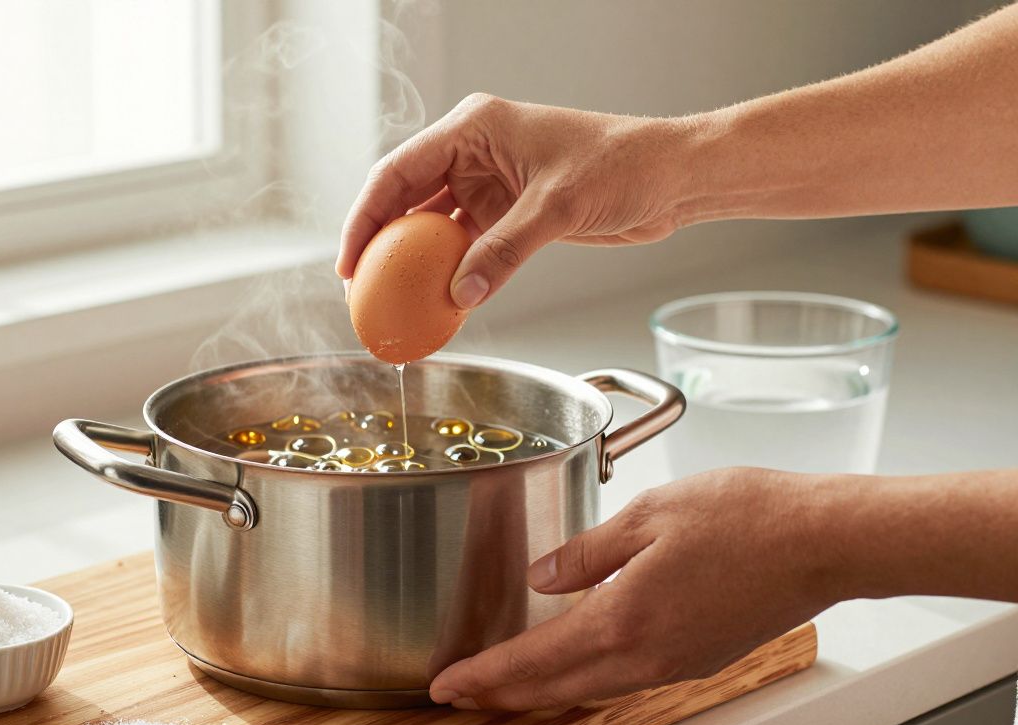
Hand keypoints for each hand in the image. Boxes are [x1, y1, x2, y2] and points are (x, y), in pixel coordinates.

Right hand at [337, 94, 693, 308]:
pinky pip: (464, 244)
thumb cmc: (623, 164)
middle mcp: (473, 151)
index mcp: (473, 127)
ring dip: (415, 262)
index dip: (364, 218)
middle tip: (360, 289)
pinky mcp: (508, 211)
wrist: (671, 177)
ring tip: (392, 300)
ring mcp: (489, 182)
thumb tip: (459, 293)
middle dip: (381, 244)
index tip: (349, 262)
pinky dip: (450, 270)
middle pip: (406, 199)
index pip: (397, 172)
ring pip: (432, 225)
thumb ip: (504, 251)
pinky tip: (437, 298)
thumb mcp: (556, 207)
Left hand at [428, 467, 850, 710]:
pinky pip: (626, 678)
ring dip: (543, 689)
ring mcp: (678, 662)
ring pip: (592, 688)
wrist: (827, 541)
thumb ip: (587, 550)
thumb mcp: (651, 513)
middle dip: (504, 693)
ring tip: (507, 681)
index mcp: (626, 617)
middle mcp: (649, 654)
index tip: (448, 682)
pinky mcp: (702, 656)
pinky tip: (576, 660)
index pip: (536, 659)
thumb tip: (541, 575)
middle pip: (558, 688)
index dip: (486, 675)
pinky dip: (586, 677)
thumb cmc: (749, 516)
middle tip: (462, 691)